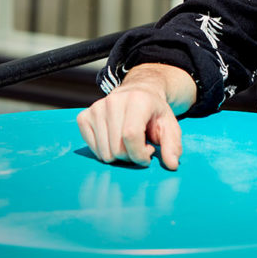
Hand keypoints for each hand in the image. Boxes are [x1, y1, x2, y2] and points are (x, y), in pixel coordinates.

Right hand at [76, 63, 194, 168]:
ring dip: (119, 155)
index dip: (140, 154)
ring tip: (129, 142)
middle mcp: (113, 101)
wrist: (138, 93)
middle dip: (131, 156)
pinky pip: (93, 149)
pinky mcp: (84, 116)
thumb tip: (172, 165)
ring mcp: (96, 108)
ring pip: (104, 153)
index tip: (148, 155)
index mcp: (137, 100)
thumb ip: (172, 145)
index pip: (131, 135)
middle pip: (117, 148)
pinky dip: (105, 151)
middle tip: (140, 145)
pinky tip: (116, 140)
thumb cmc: (154, 112)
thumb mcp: (169, 126)